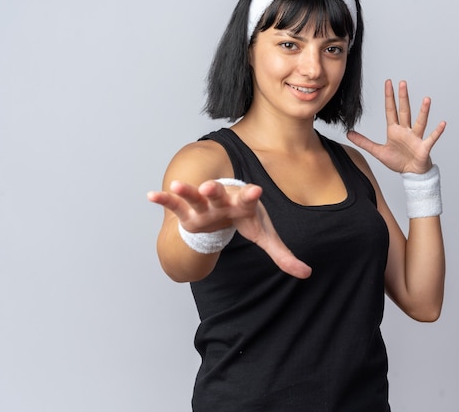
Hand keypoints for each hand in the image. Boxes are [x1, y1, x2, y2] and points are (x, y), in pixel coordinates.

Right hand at [148, 180, 311, 278]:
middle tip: (210, 187)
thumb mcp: (264, 236)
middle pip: (219, 194)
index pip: (250, 199)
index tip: (256, 190)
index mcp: (244, 204)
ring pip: (194, 197)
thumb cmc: (246, 219)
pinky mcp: (188, 213)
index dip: (251, 195)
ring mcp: (204, 206)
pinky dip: (164, 199)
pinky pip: (175, 205)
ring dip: (186, 192)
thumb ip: (283, 254)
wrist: (227, 208)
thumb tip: (307, 273)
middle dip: (214, 190)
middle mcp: (223, 201)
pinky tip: (151, 195)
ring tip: (176, 186)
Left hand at [347, 79, 445, 173]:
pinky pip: (431, 138)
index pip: (390, 110)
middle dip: (403, 98)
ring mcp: (416, 138)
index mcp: (395, 130)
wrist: (411, 173)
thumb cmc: (398, 161)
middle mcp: (406, 131)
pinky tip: (442, 123)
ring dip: (423, 111)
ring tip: (426, 99)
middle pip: (404, 111)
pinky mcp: (424, 147)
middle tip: (403, 83)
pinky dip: (437, 132)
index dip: (389, 97)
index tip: (388, 83)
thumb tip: (348, 134)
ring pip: (420, 122)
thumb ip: (364, 142)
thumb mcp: (377, 151)